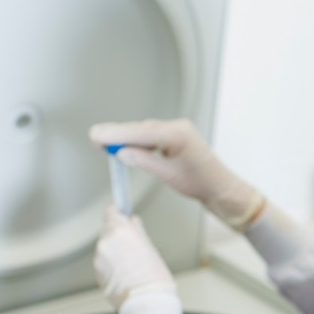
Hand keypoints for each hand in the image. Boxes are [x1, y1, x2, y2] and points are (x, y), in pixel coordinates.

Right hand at [89, 118, 264, 230]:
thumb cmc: (201, 182)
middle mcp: (178, 127)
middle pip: (140, 129)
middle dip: (117, 133)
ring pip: (144, 131)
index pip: (141, 132)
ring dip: (125, 136)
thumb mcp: (168, 174)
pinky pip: (152, 134)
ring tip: (103, 142)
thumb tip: (121, 153)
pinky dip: (137, 139)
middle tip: (93, 137)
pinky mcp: (176, 135)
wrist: (219, 186)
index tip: (97, 135)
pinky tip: (124, 144)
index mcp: (178, 135)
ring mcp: (178, 129)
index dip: (116, 134)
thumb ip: (144, 161)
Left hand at [94, 206, 175, 309]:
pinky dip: (111, 265)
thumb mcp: (149, 247)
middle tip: (132, 244)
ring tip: (131, 262)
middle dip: (117, 235)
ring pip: (105, 249)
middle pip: (107, 231)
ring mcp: (99, 259)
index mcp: (119, 231)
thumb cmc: (152, 276)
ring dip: (114, 252)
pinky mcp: (97, 274)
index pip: (111, 213)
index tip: (119, 213)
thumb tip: (133, 223)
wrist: (146, 298)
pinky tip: (125, 272)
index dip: (116, 214)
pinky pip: (104, 263)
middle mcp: (105, 243)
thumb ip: (137, 232)